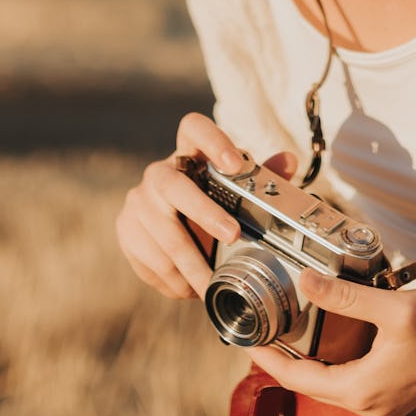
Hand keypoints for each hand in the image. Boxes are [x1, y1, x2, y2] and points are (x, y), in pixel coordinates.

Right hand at [115, 110, 296, 300]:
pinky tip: (187, 288)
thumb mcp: (237, 191)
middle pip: (173, 185)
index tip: (234, 164)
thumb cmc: (212, 205)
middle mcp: (159, 172)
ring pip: (163, 232)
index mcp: (189, 153)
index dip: (212, 141)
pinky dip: (171, 278)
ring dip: (191, 263)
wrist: (171, 233)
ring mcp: (138, 200)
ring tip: (211, 284)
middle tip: (233, 236)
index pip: (193, 128)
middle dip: (204, 212)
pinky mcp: (126, 228)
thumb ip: (262, 177)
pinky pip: (148, 257)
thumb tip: (289, 161)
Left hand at [247, 271, 415, 415]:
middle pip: (312, 385)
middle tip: (262, 332)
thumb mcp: (390, 305)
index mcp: (362, 390)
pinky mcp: (396, 395)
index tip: (245, 340)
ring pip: (333, 385)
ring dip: (310, 362)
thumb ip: (344, 296)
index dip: (268, 360)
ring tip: (288, 334)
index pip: (298, 379)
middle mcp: (370, 406)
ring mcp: (385, 405)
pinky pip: (353, 383)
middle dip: (285, 361)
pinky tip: (329, 340)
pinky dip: (335, 364)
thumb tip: (305, 279)